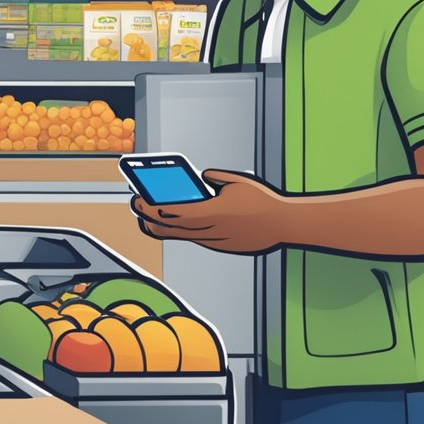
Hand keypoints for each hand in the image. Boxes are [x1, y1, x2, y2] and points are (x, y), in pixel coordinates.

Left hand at [131, 169, 289, 254]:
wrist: (285, 224)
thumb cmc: (262, 201)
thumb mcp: (236, 182)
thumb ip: (214, 177)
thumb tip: (200, 178)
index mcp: (212, 212)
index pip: (173, 213)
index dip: (152, 208)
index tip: (139, 200)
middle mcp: (211, 230)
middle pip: (172, 228)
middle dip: (150, 218)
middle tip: (138, 207)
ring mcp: (216, 240)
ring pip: (182, 236)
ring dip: (164, 227)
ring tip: (149, 218)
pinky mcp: (222, 246)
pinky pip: (196, 239)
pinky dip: (182, 232)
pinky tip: (174, 225)